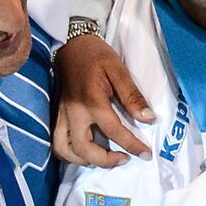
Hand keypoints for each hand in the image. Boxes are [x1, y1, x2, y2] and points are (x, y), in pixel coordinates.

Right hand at [51, 33, 153, 166]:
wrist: (72, 45)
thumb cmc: (97, 56)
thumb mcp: (119, 70)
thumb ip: (132, 96)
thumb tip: (148, 118)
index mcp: (91, 101)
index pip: (113, 131)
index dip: (131, 145)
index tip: (146, 154)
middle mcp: (73, 113)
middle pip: (83, 149)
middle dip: (105, 161)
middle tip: (124, 158)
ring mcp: (62, 115)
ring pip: (64, 150)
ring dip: (83, 160)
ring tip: (104, 157)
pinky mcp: (57, 115)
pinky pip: (57, 142)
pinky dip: (70, 153)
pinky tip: (87, 151)